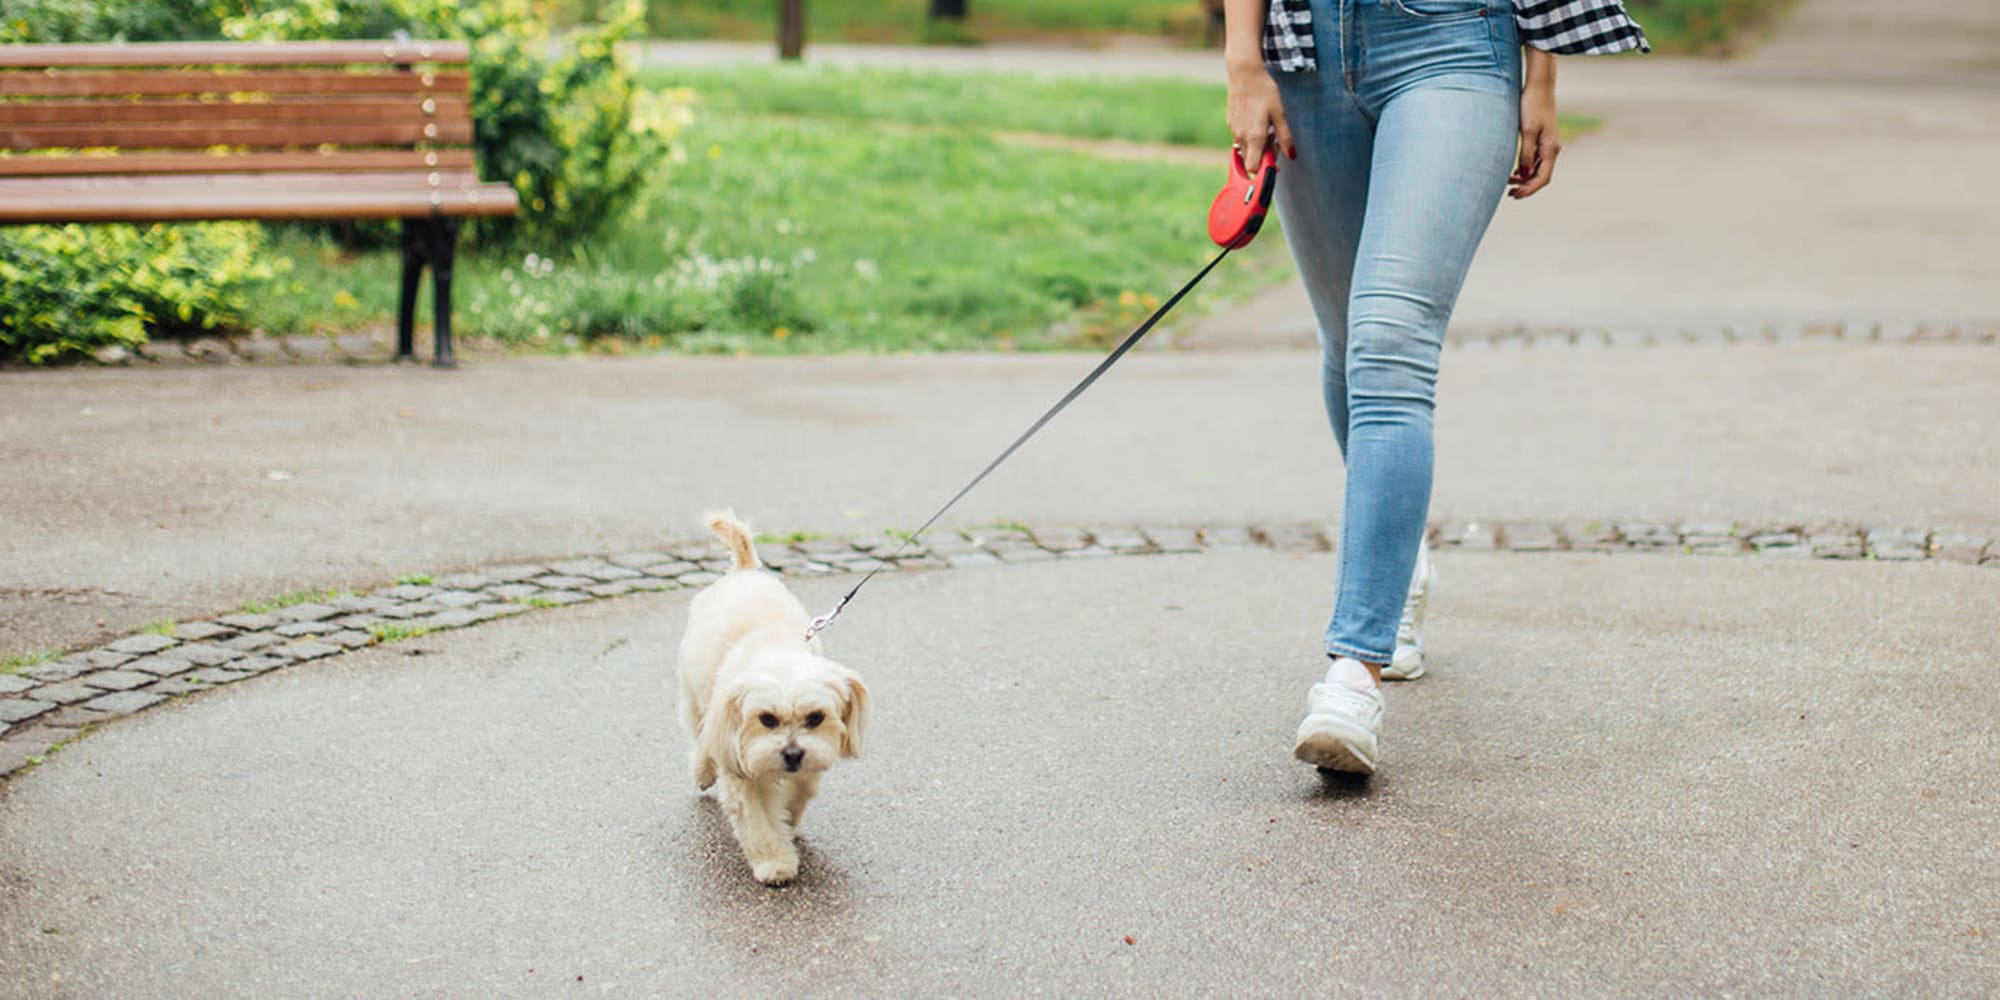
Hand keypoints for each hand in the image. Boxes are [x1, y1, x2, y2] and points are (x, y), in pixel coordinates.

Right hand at [1227, 60, 1294, 172]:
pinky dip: (1249, 137)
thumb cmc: (1264, 91)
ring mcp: (1234, 131)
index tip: (1275, 161)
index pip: (1254, 168)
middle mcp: (1241, 137)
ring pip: (1245, 150)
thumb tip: (1291, 155)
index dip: (1264, 169)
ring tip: (1266, 129)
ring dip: (1256, 147)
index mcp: (1255, 137)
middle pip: (1250, 161)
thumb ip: (1285, 137)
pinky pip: (1240, 139)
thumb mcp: (1280, 114)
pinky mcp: (1230, 124)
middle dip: (1262, 157)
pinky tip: (1257, 122)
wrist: (1244, 74)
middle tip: (1274, 141)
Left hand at [1510, 80, 1559, 198]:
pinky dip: (1526, 168)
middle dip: (1527, 187)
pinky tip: (1515, 171)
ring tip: (1509, 183)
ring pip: (1538, 169)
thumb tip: (1524, 175)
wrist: (1539, 87)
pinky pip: (1536, 160)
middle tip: (1510, 194)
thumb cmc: (1532, 106)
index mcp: (1550, 148)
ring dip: (1525, 179)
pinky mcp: (1542, 139)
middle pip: (1541, 176)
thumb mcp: (1527, 131)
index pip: (1542, 178)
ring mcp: (1548, 144)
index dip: (1529, 189)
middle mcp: (1552, 149)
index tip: (1515, 195)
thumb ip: (1525, 154)